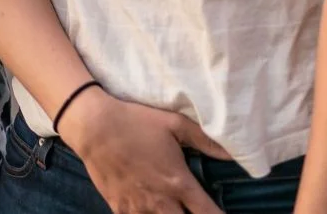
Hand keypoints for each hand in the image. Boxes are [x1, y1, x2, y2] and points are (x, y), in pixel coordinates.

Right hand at [59, 88, 228, 213]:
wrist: (94, 127)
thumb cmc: (136, 122)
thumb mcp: (173, 123)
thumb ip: (204, 139)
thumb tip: (232, 153)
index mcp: (178, 183)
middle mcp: (160, 202)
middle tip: (194, 210)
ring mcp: (137, 208)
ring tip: (171, 208)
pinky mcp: (118, 208)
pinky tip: (150, 210)